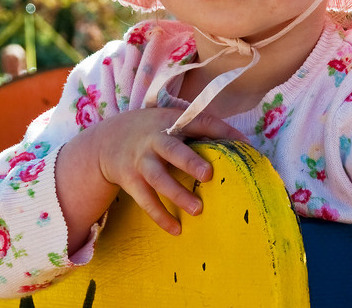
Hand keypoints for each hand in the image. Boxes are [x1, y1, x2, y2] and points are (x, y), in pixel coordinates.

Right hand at [57, 107, 246, 247]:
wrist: (108, 140)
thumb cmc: (155, 132)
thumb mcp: (173, 122)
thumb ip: (201, 130)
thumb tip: (241, 143)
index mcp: (172, 122)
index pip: (201, 123)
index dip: (223, 132)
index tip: (244, 144)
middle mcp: (154, 140)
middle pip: (172, 150)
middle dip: (189, 162)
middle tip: (208, 175)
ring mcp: (141, 161)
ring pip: (158, 179)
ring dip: (177, 194)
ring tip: (198, 209)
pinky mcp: (130, 180)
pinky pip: (146, 201)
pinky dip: (160, 216)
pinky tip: (176, 229)